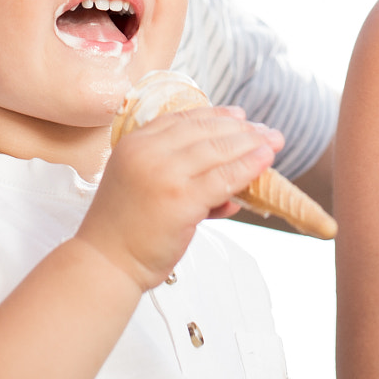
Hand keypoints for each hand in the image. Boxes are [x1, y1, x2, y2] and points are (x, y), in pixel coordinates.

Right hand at [77, 105, 281, 290]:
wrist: (106, 263)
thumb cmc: (125, 231)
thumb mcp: (143, 186)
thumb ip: (180, 176)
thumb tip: (229, 183)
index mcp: (135, 143)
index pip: (183, 119)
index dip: (216, 115)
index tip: (240, 116)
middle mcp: (147, 152)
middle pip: (204, 131)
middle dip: (241, 129)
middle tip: (267, 131)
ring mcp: (164, 174)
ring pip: (218, 150)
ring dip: (250, 144)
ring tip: (273, 143)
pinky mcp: (181, 199)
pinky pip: (223, 178)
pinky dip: (248, 168)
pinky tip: (264, 162)